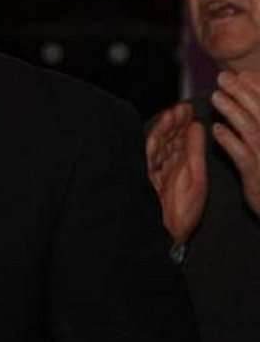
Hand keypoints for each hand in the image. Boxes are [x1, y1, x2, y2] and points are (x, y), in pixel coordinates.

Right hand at [145, 101, 206, 245]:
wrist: (168, 234)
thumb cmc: (183, 211)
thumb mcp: (196, 176)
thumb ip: (195, 151)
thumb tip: (197, 126)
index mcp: (176, 165)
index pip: (178, 140)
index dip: (183, 124)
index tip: (189, 110)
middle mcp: (162, 165)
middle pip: (167, 139)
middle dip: (174, 123)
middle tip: (182, 108)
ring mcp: (152, 171)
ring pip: (157, 145)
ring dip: (165, 129)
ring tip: (174, 113)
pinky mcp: (144, 177)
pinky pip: (148, 157)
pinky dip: (154, 143)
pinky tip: (160, 131)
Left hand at [212, 70, 259, 219]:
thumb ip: (259, 117)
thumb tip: (248, 87)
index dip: (257, 88)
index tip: (242, 74)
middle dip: (243, 92)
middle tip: (223, 77)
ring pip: (252, 130)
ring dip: (233, 111)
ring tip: (216, 97)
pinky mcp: (256, 175)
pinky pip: (243, 155)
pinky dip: (230, 141)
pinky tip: (217, 130)